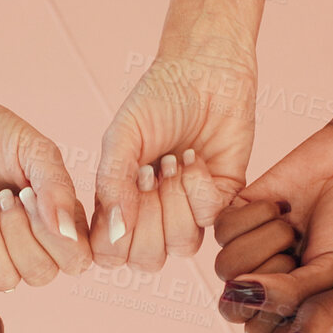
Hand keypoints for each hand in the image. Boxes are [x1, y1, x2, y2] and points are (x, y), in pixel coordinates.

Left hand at [0, 88, 92, 289]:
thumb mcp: (36, 151)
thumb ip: (57, 188)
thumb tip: (66, 232)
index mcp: (61, 224)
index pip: (76, 260)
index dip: (55, 237)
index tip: (30, 195)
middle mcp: (33, 247)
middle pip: (39, 275)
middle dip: (17, 232)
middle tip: (3, 195)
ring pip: (3, 281)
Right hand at [91, 38, 258, 270]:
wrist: (207, 72)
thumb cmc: (158, 99)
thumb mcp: (122, 136)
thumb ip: (111, 182)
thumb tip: (113, 232)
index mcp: (120, 204)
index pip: (110, 253)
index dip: (114, 237)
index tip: (121, 192)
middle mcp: (153, 215)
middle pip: (146, 260)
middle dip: (148, 219)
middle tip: (149, 174)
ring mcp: (188, 211)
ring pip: (181, 246)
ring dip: (175, 202)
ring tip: (174, 162)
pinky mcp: (222, 201)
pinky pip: (209, 219)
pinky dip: (200, 188)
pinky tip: (196, 159)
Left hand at [213, 123, 332, 332]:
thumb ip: (292, 296)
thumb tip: (240, 298)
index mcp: (290, 305)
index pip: (258, 331)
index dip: (277, 310)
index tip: (310, 282)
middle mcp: (265, 281)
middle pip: (233, 304)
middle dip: (269, 277)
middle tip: (299, 254)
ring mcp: (249, 248)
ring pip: (226, 267)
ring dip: (265, 243)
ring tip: (293, 227)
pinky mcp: (237, 214)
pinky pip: (223, 229)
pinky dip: (255, 216)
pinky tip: (281, 205)